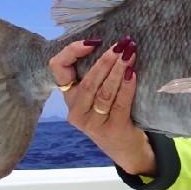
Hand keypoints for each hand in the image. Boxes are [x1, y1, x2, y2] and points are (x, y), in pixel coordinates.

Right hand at [48, 36, 155, 175]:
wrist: (126, 148)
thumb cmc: (112, 114)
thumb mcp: (97, 96)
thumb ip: (97, 75)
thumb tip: (113, 43)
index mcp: (69, 97)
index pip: (58, 69)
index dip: (72, 52)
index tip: (93, 41)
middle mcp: (75, 110)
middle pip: (87, 80)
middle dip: (106, 60)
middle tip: (122, 44)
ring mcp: (92, 122)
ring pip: (103, 92)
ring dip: (118, 70)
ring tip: (130, 54)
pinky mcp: (111, 129)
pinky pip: (119, 103)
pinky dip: (126, 87)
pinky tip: (132, 74)